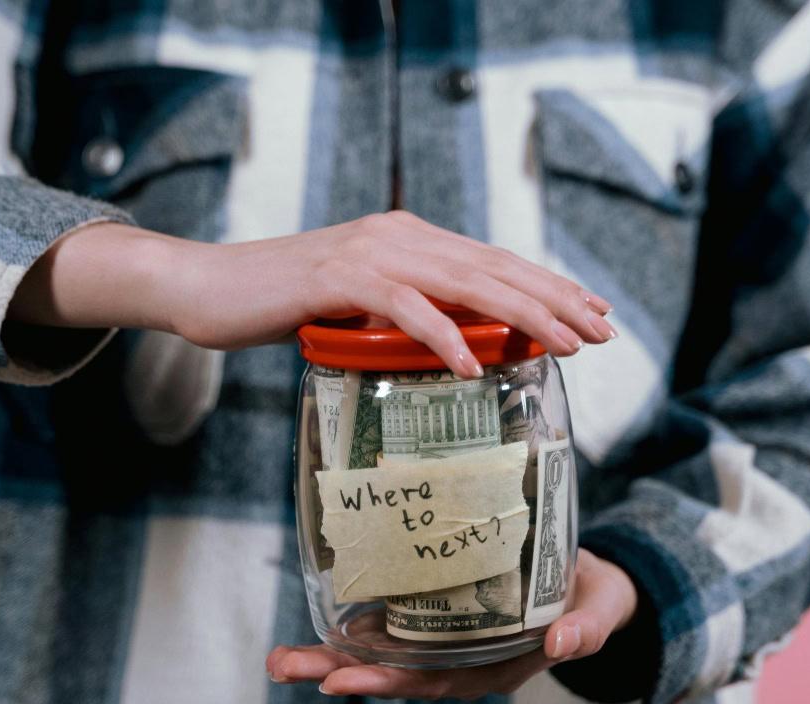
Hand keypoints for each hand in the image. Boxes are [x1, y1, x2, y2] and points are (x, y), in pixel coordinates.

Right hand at [10, 212, 616, 377]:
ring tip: (563, 344)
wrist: (209, 287)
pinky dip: (442, 335)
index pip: (492, 261)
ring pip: (463, 281)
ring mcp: (369, 252)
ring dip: (520, 314)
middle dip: (554, 300)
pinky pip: (403, 307)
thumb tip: (457, 346)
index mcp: (408, 239)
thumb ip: (405, 315)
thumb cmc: (282, 304)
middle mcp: (398, 235)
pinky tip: (472, 362)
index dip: (547, 286)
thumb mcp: (358, 309)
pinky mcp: (337, 277)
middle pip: (493, 267)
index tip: (591, 313)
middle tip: (600, 331)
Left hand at [264, 550, 637, 698]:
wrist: (588, 578)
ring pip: (380, 651)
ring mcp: (444, 634)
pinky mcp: (436, 606)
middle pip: (390, 671)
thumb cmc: (592, 598)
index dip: (385, 681)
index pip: (431, 680)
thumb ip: (586, 628)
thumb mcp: (600, 611)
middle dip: (334, 671)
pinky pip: (390, 619)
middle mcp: (459, 657)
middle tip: (283, 664)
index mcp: (492, 666)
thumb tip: (564, 644)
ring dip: (329, 653)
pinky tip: (316, 612)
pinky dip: (351, 621)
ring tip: (279, 657)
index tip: (339, 679)